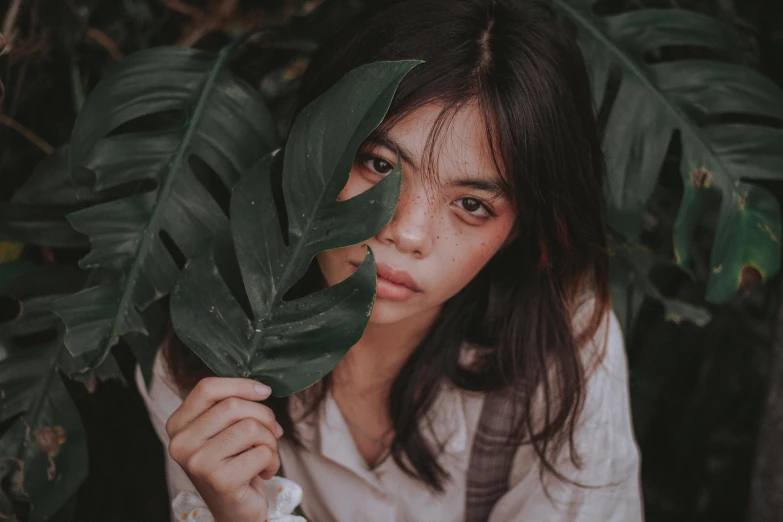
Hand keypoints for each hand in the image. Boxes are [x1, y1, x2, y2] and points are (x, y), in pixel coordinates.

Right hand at [166, 377, 283, 521]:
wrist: (235, 509)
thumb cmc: (234, 463)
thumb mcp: (225, 430)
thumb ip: (232, 405)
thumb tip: (261, 389)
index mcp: (178, 425)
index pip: (207, 388)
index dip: (240, 384)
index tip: (264, 391)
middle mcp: (181, 443)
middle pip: (233, 405)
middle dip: (264, 416)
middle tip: (271, 433)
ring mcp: (198, 463)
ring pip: (251, 428)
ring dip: (270, 440)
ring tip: (265, 453)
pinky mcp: (220, 480)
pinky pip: (262, 452)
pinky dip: (273, 460)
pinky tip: (263, 471)